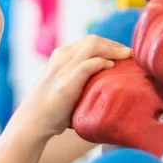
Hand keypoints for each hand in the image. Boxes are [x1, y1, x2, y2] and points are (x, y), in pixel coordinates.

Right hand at [8, 35, 133, 139]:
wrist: (32, 122)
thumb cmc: (51, 109)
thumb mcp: (64, 86)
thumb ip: (80, 80)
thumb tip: (105, 87)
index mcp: (61, 56)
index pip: (89, 42)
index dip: (109, 45)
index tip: (122, 53)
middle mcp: (62, 57)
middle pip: (94, 40)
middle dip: (114, 45)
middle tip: (130, 54)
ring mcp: (63, 68)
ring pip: (93, 47)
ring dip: (113, 50)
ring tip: (127, 57)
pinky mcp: (67, 82)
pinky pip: (89, 64)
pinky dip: (103, 63)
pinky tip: (112, 68)